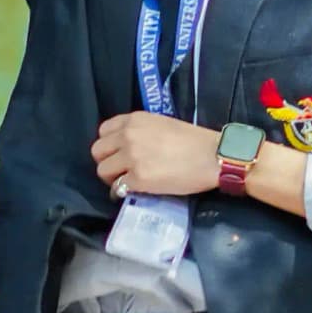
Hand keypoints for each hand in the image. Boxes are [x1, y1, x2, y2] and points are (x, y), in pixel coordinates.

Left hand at [94, 112, 222, 197]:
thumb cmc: (194, 140)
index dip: (109, 145)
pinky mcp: (138, 179)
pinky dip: (122, 192)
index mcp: (134, 120)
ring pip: (103, 171)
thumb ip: (140, 131)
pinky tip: (133, 192)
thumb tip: (127, 146)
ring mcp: (132, 158)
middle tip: (120, 170)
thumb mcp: (162, 124)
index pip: (103, 131)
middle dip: (106, 162)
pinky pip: (117, 188)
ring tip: (126, 181)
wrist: (214, 156)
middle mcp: (128, 136)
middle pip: (97, 151)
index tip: (118, 153)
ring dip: (112, 178)